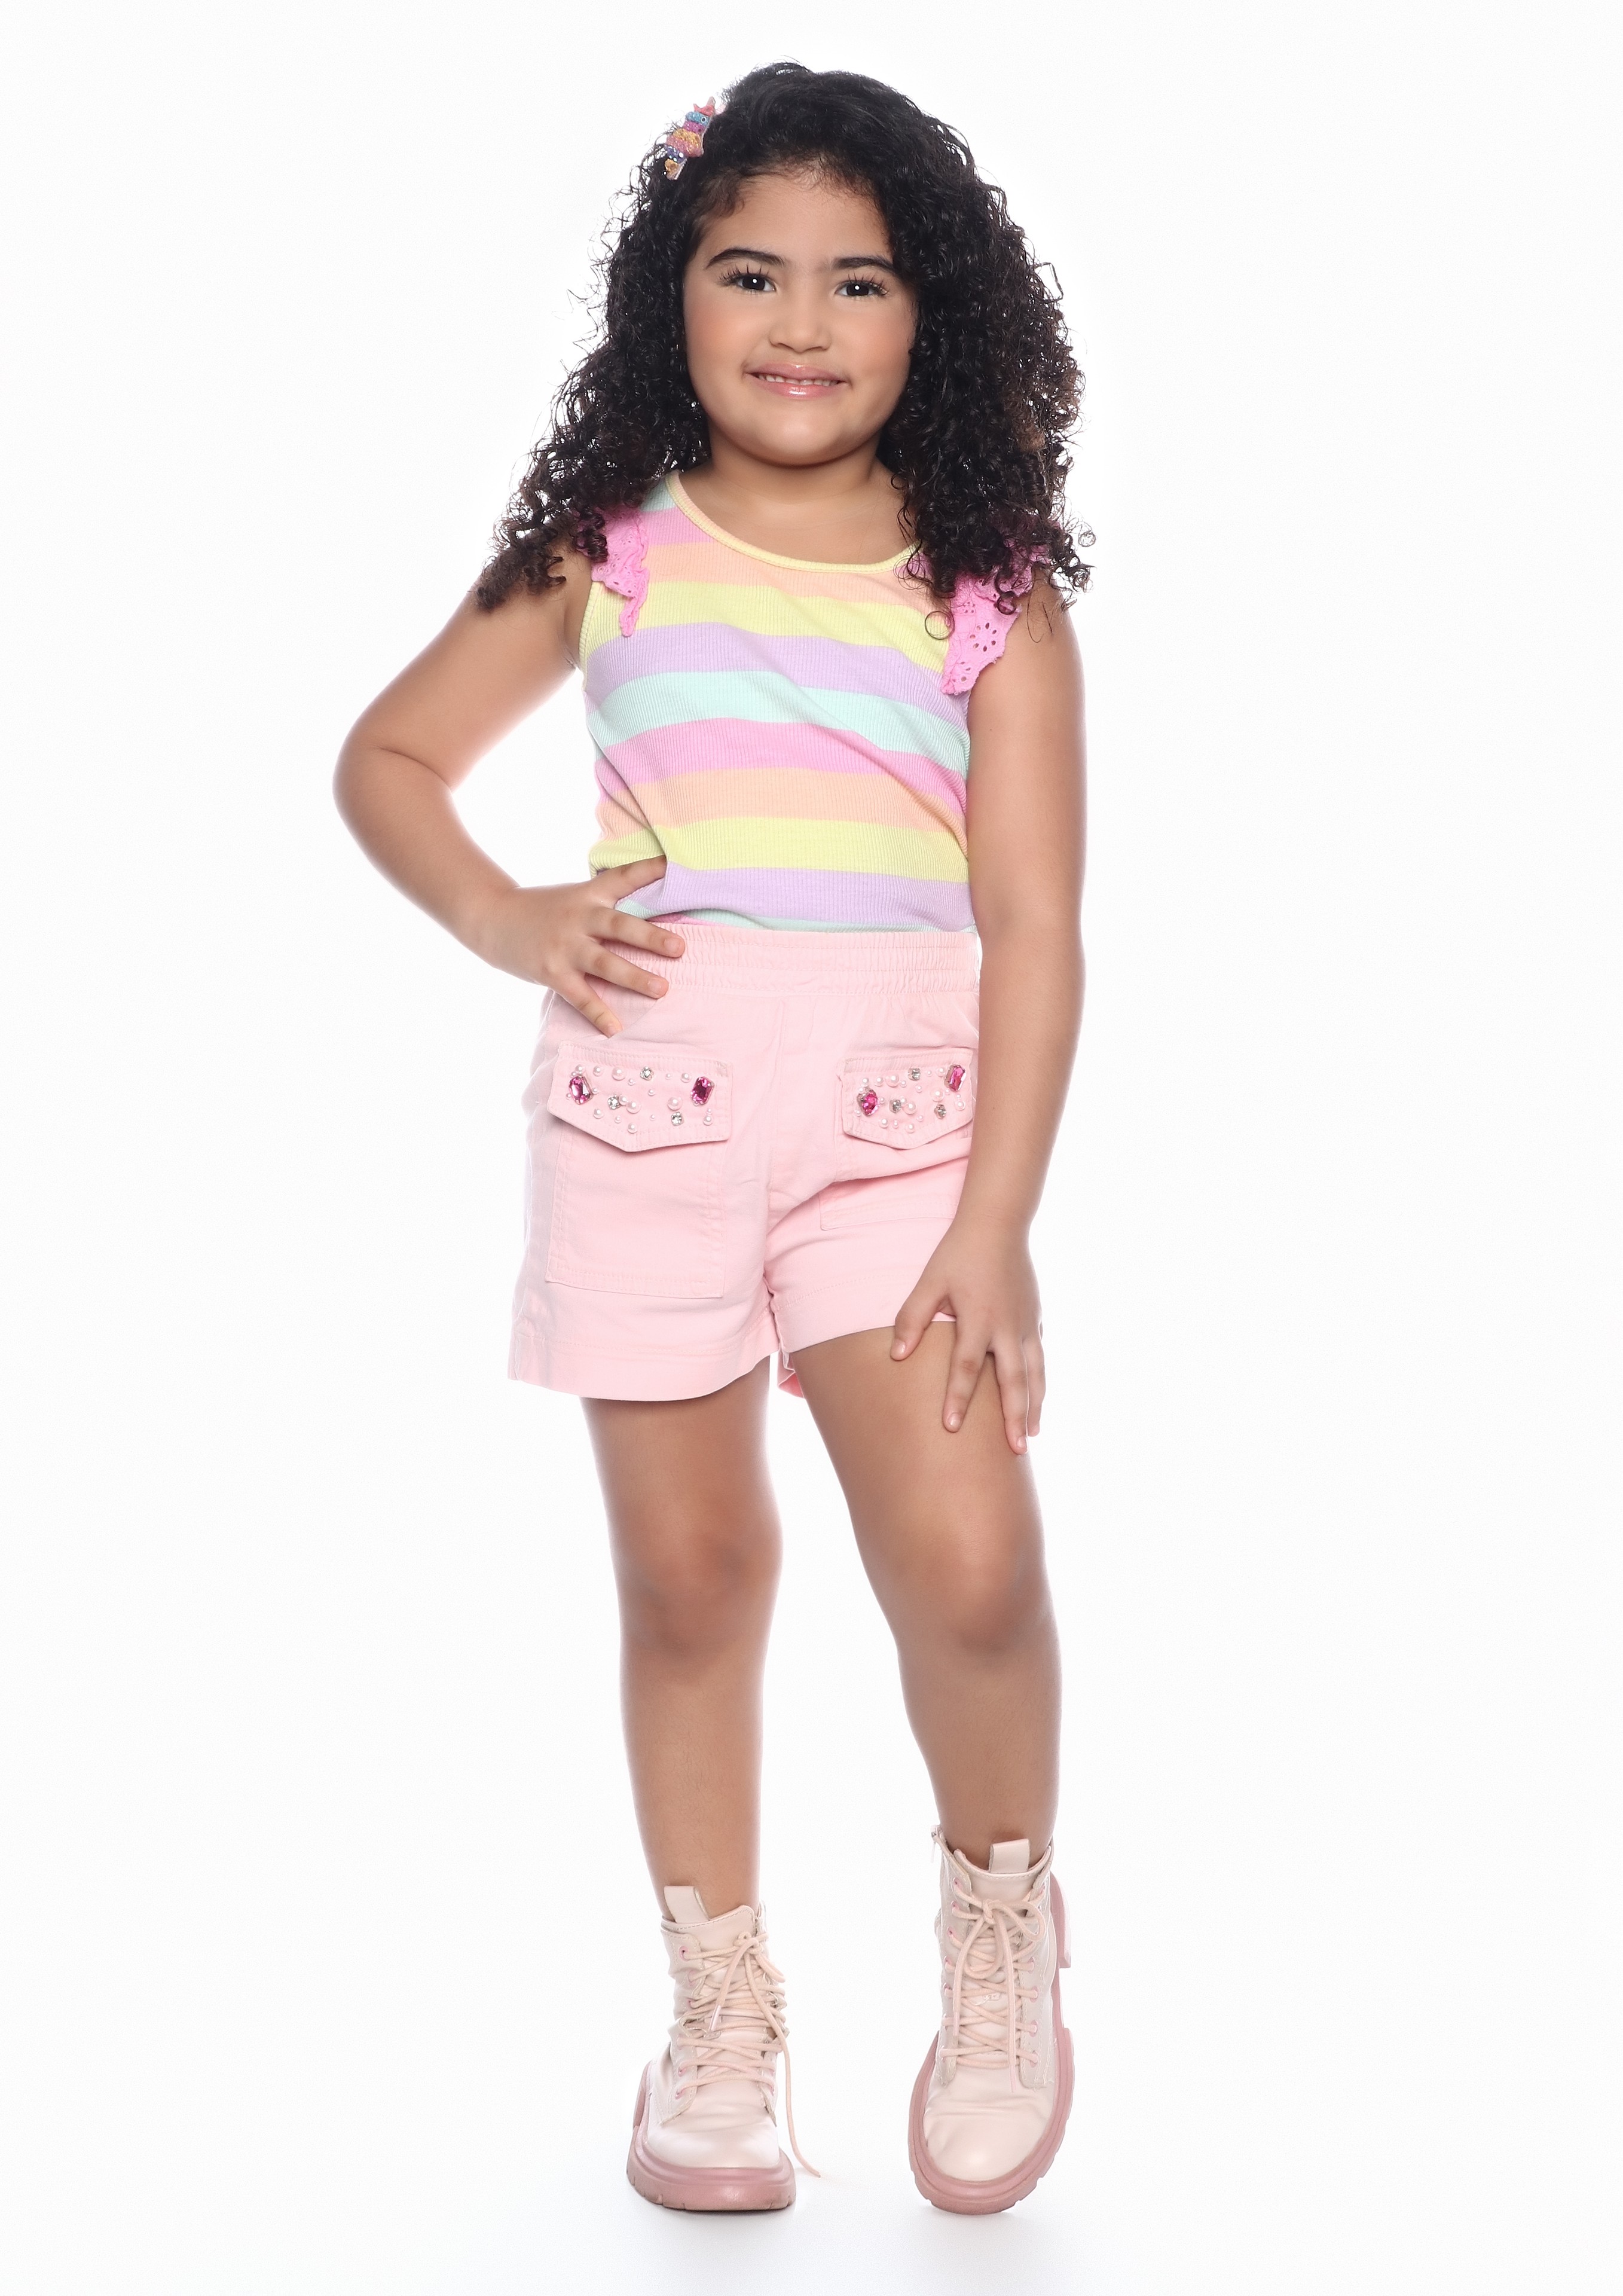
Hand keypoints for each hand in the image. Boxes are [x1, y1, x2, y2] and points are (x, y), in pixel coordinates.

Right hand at [468, 859, 683, 1035]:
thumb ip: (605, 902)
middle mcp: (579, 918)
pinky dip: (598, 1013)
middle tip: (680, 948)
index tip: (672, 865)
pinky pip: (580, 996)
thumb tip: (649, 910)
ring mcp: (565, 947)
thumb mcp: (574, 897)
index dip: (647, 870)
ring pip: (605, 963)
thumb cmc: (543, 910)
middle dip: (651, 937)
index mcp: (588, 895)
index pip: (621, 878)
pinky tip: (615, 1029)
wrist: (493, 919)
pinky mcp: (551, 972)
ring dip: (634, 977)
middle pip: (619, 926)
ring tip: (662, 989)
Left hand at [889, 1219, 1044, 1452]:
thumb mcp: (929, 1282)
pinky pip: (1041, 1357)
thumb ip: (913, 1318)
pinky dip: (1041, 1382)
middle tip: (1016, 1451)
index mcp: (978, 1318)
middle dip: (1013, 1417)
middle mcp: (1007, 1326)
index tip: (951, 1428)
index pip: (966, 1367)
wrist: (998, 1224)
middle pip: (1012, 1381)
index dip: (957, 1398)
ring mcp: (1026, 1323)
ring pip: (1035, 1373)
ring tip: (1031, 1436)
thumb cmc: (958, 1254)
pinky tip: (1038, 1401)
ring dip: (1034, 1406)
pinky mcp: (1035, 1318)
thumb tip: (897, 1356)